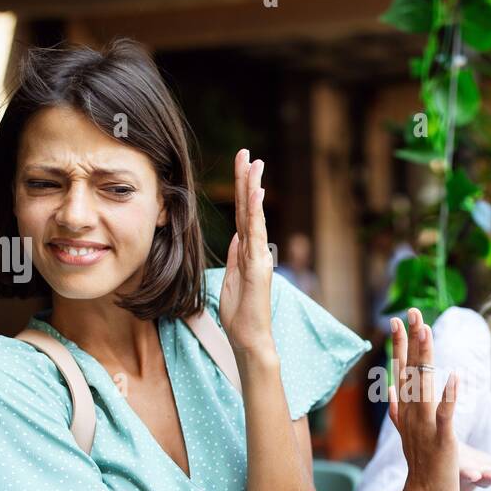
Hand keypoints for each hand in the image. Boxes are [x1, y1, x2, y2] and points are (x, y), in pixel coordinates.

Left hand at [219, 149, 274, 354]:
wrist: (249, 337)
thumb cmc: (241, 314)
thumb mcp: (231, 279)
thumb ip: (235, 256)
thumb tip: (236, 236)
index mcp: (247, 252)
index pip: (243, 215)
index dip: (241, 191)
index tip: (241, 167)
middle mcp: (256, 250)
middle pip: (248, 209)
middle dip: (247, 180)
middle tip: (246, 153)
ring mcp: (259, 256)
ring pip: (254, 216)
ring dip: (253, 188)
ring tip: (253, 163)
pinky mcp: (259, 266)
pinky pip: (256, 235)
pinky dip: (256, 213)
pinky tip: (256, 193)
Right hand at [390, 308, 459, 490]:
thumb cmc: (421, 465)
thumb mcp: (407, 433)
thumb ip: (399, 410)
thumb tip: (390, 389)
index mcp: (406, 410)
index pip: (401, 370)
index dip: (400, 344)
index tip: (399, 319)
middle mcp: (411, 414)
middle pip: (411, 370)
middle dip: (412, 340)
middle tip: (413, 312)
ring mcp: (425, 425)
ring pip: (423, 385)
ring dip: (425, 357)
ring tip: (427, 331)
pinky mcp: (441, 439)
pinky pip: (445, 413)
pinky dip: (449, 395)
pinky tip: (454, 376)